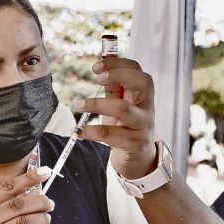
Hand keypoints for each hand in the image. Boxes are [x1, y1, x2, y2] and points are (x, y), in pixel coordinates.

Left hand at [76, 58, 157, 179]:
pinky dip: (92, 131)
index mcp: (142, 95)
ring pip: (123, 109)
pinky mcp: (134, 143)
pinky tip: (80, 131)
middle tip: (97, 78)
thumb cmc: (126, 128)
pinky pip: (111, 135)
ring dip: (97, 104)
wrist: (138, 159)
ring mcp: (142, 125)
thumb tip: (101, 68)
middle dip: (119, 75)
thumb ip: (113, 88)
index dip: (119, 64)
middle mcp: (146, 107)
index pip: (138, 70)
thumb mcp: (120, 105)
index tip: (96, 66)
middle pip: (143, 83)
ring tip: (78, 105)